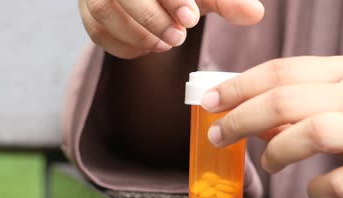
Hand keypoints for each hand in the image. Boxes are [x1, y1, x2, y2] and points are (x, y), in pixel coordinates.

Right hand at [78, 0, 263, 58]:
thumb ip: (226, 1)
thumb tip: (254, 14)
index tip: (190, 18)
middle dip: (151, 18)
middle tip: (177, 37)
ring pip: (102, 11)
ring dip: (137, 34)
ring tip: (164, 43)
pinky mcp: (88, 11)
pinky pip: (97, 32)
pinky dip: (124, 46)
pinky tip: (147, 47)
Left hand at [201, 56, 342, 197]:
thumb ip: (299, 106)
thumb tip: (250, 117)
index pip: (281, 70)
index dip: (239, 86)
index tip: (210, 101)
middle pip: (285, 99)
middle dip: (241, 118)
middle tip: (219, 135)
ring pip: (312, 131)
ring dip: (278, 151)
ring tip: (270, 164)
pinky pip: (342, 180)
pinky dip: (319, 189)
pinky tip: (315, 189)